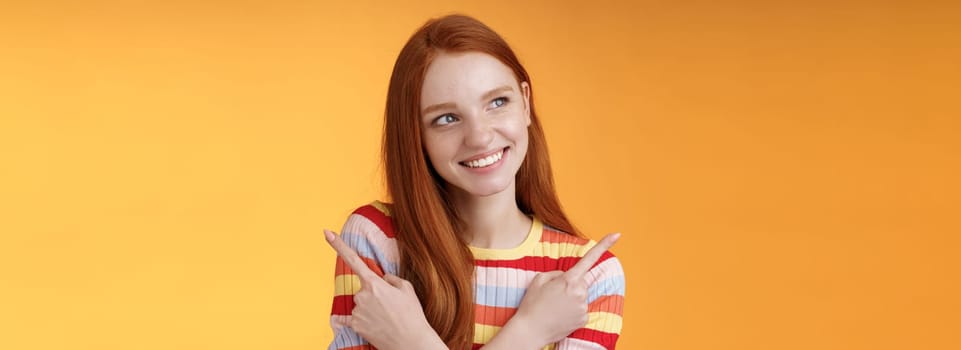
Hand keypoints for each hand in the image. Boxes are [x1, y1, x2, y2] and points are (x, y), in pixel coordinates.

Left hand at [324, 229, 445, 349]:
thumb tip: (382, 279)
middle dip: (373, 294)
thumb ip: (391, 279)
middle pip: (363, 289)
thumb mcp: (407, 289)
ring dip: (369, 308)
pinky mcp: (355, 326)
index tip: (326, 233)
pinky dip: (350, 321)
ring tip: (387, 317)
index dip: (338, 245)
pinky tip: (355, 322)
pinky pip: (348, 319)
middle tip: (390, 305)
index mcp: (374, 283)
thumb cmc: (412, 315)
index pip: (352, 259)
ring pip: (359, 304)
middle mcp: (361, 296)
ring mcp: (357, 312)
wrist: (411, 342)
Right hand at [508, 233, 620, 345]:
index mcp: (569, 279)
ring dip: (571, 299)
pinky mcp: (584, 319)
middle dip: (571, 285)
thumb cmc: (532, 304)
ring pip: (581, 296)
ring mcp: (583, 306)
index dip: (604, 245)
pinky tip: (561, 315)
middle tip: (554, 295)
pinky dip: (573, 311)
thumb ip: (557, 273)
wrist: (530, 331)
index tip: (617, 234)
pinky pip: (581, 309)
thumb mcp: (539, 280)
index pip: (589, 259)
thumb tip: (567, 276)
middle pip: (581, 282)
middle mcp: (580, 292)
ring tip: (555, 307)